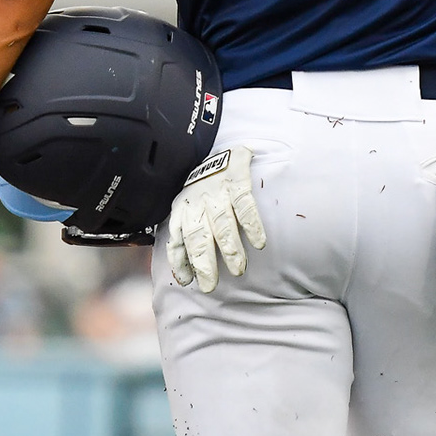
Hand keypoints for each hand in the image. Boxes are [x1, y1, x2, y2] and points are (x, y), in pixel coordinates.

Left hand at [166, 146, 266, 293]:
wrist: (217, 150)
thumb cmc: (201, 191)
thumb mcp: (185, 208)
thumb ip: (184, 236)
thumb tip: (182, 274)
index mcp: (182, 208)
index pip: (177, 237)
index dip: (181, 259)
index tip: (187, 281)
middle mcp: (197, 201)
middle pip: (198, 234)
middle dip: (203, 261)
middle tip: (210, 285)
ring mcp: (217, 191)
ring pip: (221, 222)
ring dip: (229, 247)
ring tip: (238, 269)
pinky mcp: (237, 179)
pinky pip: (244, 203)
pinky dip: (251, 223)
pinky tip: (259, 242)